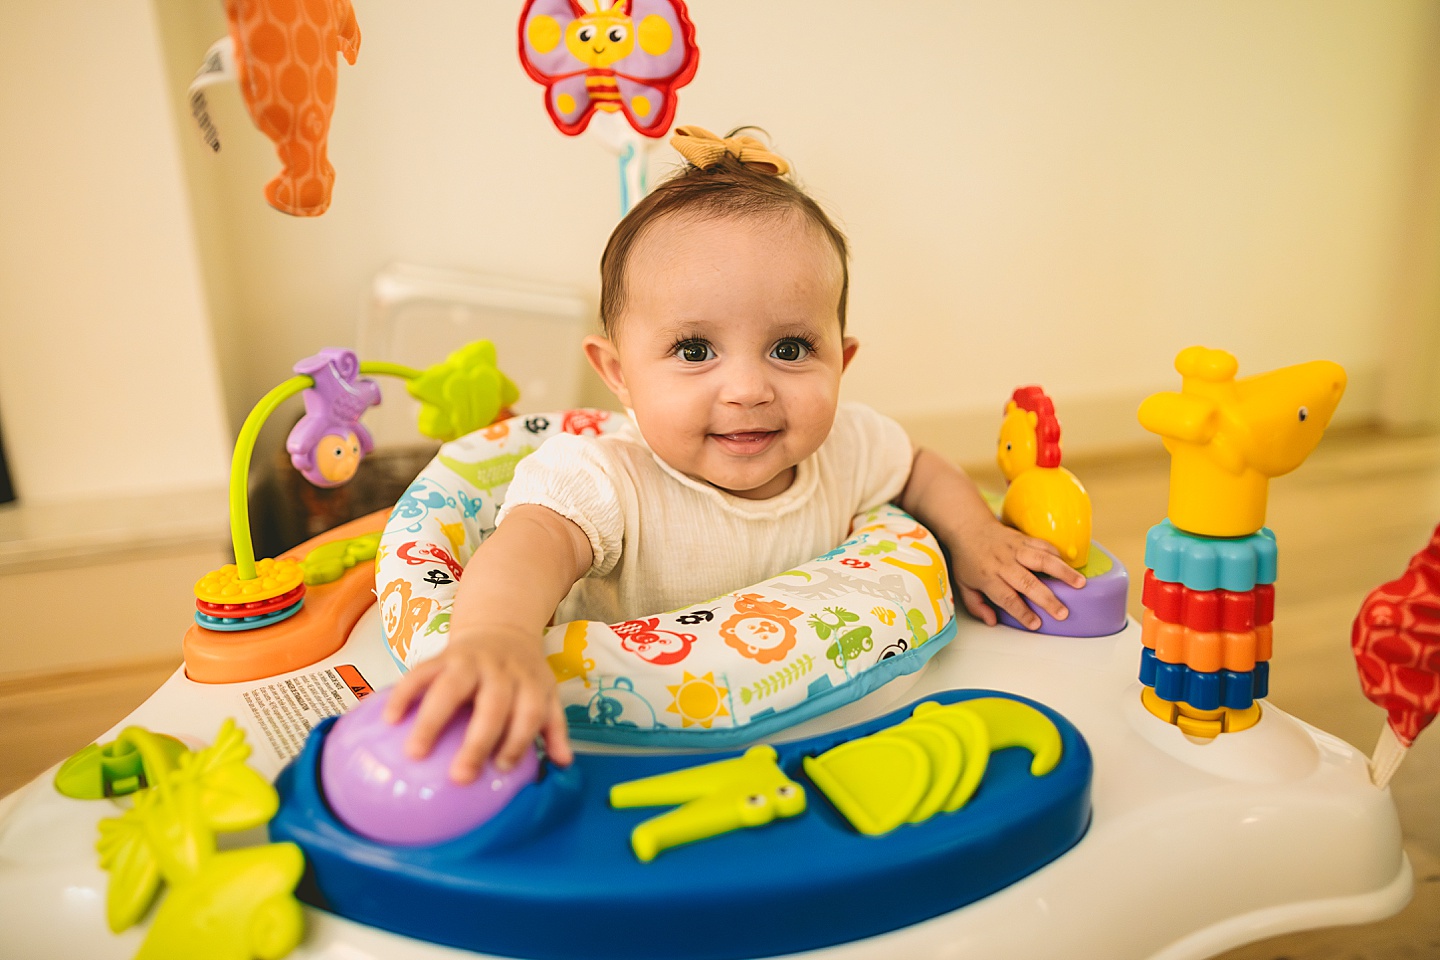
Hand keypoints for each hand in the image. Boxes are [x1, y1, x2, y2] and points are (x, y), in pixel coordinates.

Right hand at [383, 624, 572, 782]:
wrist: (502, 628)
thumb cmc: (523, 674)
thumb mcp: (546, 694)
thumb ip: (554, 728)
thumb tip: (563, 764)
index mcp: (529, 683)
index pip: (530, 713)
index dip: (518, 740)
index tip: (501, 768)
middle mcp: (501, 671)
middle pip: (492, 704)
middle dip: (477, 741)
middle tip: (460, 776)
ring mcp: (469, 661)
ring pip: (451, 687)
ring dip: (432, 720)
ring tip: (414, 753)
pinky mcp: (441, 656)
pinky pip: (419, 673)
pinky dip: (403, 694)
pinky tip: (390, 720)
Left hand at [947, 520, 1085, 629]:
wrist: (969, 527)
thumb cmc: (967, 560)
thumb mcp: (963, 585)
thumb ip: (976, 605)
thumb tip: (992, 621)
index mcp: (988, 577)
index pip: (1006, 597)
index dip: (1021, 612)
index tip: (1035, 624)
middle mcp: (1003, 563)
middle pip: (1027, 582)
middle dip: (1046, 599)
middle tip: (1062, 613)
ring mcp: (1015, 549)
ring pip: (1041, 560)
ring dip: (1062, 572)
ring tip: (1080, 583)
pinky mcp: (1024, 538)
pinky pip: (1043, 545)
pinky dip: (1057, 554)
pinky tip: (1070, 565)